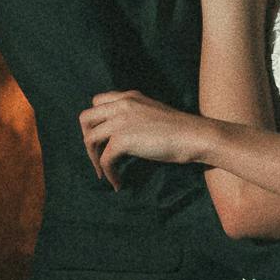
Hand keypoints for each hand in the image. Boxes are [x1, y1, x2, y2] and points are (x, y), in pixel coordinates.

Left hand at [80, 89, 212, 185]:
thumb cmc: (180, 130)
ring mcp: (120, 121)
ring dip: (93, 159)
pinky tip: (117, 182)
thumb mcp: (153, 113)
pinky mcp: (122, 139)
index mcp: (128, 97)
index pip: (97, 102)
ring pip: (90, 139)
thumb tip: (124, 135)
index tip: (101, 138)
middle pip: (85, 118)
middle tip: (96, 155)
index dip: (95, 121)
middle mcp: (121, 105)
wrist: (193, 136)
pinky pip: (105, 160)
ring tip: (103, 172)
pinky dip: (109, 174)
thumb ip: (135, 115)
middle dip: (86, 138)